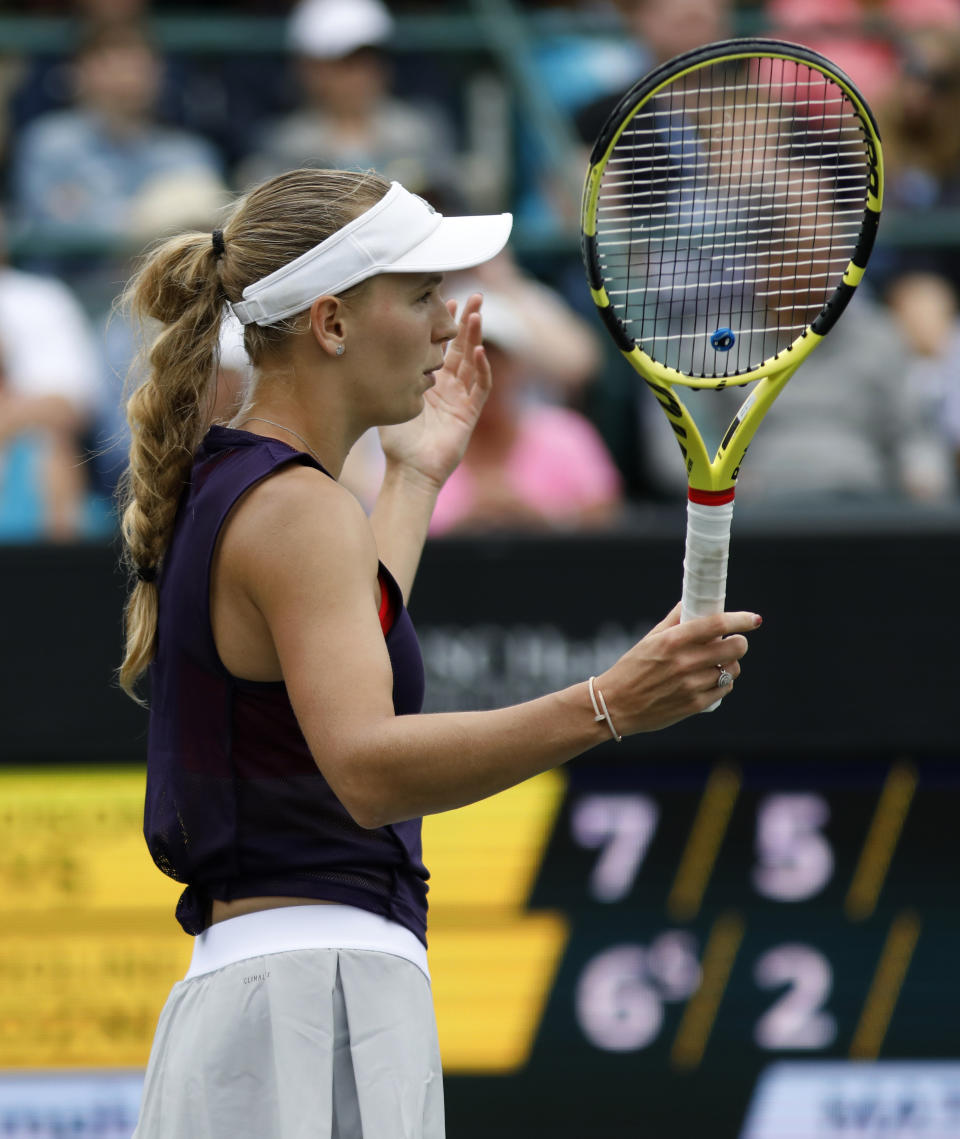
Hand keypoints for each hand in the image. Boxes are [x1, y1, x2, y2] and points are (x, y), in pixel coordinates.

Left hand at [378, 294, 491, 491]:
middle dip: (469, 321)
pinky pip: (480, 387)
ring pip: (475, 361)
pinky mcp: (470, 414)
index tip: (446, 298)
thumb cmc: (396, 441)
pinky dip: (482, 369)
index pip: (443, 345)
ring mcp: (462, 399)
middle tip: (475, 295)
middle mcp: (450, 387)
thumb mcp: (388, 397)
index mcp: (431, 381)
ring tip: (478, 314)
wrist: (409, 470)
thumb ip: (386, 374)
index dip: (447, 323)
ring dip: (477, 338)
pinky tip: (480, 351)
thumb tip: (367, 344)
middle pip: (464, 347)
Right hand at [597, 604, 760, 733]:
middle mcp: (683, 662)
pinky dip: (724, 682)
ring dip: (731, 664)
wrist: (615, 705)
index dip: (740, 619)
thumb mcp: (649, 639)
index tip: (753, 619)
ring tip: (719, 662)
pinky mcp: (693, 704)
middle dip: (739, 642)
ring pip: (731, 669)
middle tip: (734, 641)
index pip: (716, 624)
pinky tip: (713, 678)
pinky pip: (724, 690)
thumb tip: (691, 602)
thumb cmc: (631, 668)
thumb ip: (674, 620)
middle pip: (733, 647)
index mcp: (672, 641)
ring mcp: (690, 685)